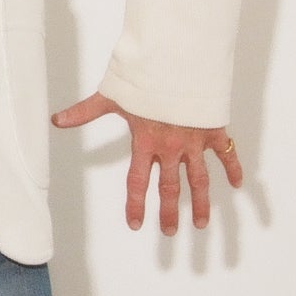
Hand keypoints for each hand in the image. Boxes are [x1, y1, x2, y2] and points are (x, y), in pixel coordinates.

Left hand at [51, 95, 244, 234]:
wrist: (178, 63)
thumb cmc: (144, 79)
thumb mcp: (111, 96)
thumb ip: (85, 112)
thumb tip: (56, 120)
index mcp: (146, 142)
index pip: (138, 181)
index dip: (136, 204)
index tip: (136, 223)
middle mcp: (171, 147)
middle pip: (170, 187)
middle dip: (170, 212)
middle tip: (170, 232)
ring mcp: (194, 141)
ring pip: (199, 179)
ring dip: (201, 202)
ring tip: (201, 223)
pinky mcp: (213, 130)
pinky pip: (227, 153)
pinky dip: (234, 168)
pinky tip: (239, 184)